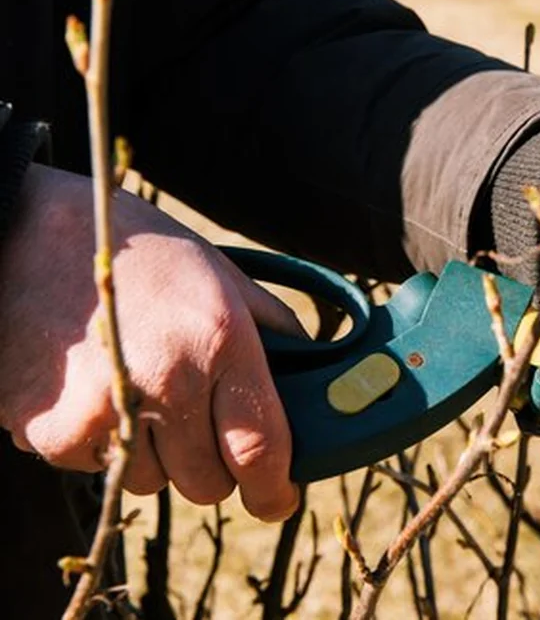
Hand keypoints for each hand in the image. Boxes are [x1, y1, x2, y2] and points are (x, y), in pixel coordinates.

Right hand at [0, 165, 302, 520]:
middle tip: (202, 426)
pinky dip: (102, 443)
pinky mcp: (50, 432)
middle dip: (215, 467)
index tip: (278, 499)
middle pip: (207, 484)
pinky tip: (96, 388)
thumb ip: (274, 332)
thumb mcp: (224, 275)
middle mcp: (164, 383)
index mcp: (217, 341)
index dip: (275, 489)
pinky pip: (97, 468)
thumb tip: (316, 378)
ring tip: (140, 390)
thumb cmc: (140, 253)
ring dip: (156, 455)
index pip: (260, 448)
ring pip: (152, 483)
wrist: (26, 235)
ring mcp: (102, 413)